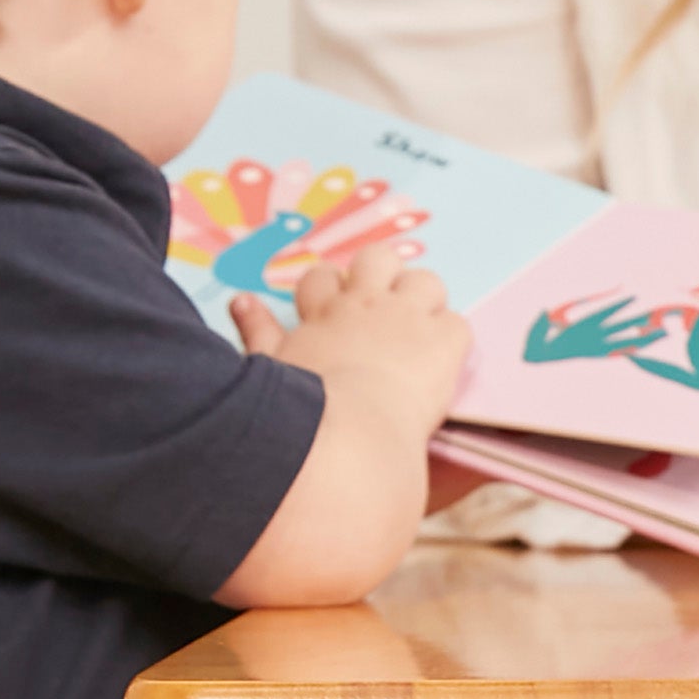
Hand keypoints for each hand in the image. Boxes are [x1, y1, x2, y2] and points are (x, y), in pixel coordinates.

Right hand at [234, 250, 469, 442]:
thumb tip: (240, 300)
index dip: (331, 293)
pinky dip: (451, 342)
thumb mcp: (269, 367)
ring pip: (426, 281)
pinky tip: (440, 367)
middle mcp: (367, 305)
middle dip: (380, 278)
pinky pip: (458, 324)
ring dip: (424, 303)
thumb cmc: (300, 413)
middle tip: (381, 315)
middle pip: (377, 258)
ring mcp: (409, 318)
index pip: (324, 277)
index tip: (334, 316)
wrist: (349, 439)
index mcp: (324, 312)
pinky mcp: (444, 342)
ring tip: (418, 337)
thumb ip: (257, 329)